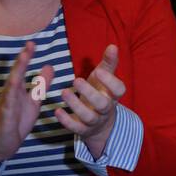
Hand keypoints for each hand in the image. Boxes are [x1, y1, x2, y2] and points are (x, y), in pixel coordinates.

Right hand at [0, 41, 54, 165]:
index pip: (23, 69)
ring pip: (11, 84)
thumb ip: (41, 84)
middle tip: (30, 44)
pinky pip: (8, 103)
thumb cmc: (17, 120)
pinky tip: (15, 84)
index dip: (27, 56)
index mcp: (18, 88)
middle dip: (23, 59)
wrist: (4, 142)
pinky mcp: (5, 115)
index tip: (33, 43)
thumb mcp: (34, 100)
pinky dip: (11, 93)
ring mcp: (6, 102)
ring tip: (23, 57)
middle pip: (16, 72)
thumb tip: (49, 66)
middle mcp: (10, 92)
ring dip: (17, 71)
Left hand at [55, 43, 126, 159]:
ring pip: (89, 117)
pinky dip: (67, 121)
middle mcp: (106, 109)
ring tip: (64, 92)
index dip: (110, 81)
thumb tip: (113, 46)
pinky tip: (57, 111)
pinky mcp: (84, 130)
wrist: (100, 123)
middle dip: (90, 93)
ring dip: (76, 106)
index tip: (98, 70)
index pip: (119, 89)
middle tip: (76, 80)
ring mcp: (95, 121)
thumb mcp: (104, 77)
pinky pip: (77, 129)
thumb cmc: (100, 92)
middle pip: (103, 104)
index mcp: (113, 95)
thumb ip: (108, 63)